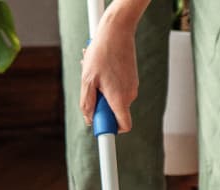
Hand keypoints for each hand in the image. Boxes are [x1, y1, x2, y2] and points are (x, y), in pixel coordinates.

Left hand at [80, 0, 149, 132]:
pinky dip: (110, 86)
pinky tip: (102, 70)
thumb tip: (89, 119)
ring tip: (97, 76)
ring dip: (104, 94)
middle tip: (93, 91)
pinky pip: (119, 90)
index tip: (101, 125)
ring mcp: (132, 87)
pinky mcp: (132, 79)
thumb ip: (87, 104)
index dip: (112, 130)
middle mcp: (129, 95)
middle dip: (102, 107)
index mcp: (120, 99)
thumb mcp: (87, 80)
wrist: (117, 30)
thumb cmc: (101, 53)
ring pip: (116, 101)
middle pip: (116, 113)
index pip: (124, 126)